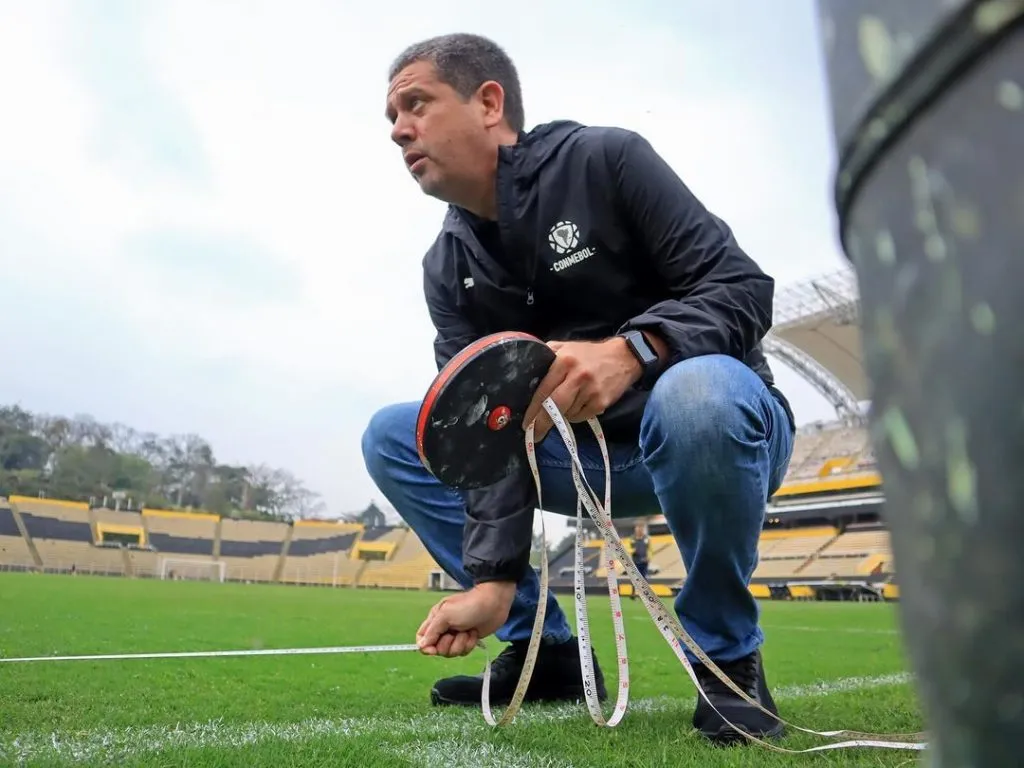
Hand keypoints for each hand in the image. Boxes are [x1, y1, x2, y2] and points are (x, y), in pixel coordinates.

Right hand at [416, 581, 516, 656]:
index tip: (434, 650)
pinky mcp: (468, 639)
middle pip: (437, 648)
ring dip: (461, 644)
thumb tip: (421, 645)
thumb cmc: (469, 605)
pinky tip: (474, 633)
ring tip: (468, 631)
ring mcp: (456, 634)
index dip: (426, 646)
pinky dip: (470, 644)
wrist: (494, 604)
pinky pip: (463, 651)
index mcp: (435, 619)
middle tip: (456, 633)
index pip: (421, 637)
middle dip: (448, 645)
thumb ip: (432, 631)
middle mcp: (444, 628)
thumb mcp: (446, 615)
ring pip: (451, 652)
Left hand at [522, 337, 641, 441]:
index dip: (533, 408)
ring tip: (568, 403)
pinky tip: (581, 403)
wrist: (623, 357)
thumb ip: (547, 355)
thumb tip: (526, 372)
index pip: (544, 389)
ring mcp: (591, 391)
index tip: (526, 422)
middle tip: (534, 433)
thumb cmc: (589, 354)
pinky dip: (576, 415)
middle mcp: (577, 376)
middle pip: (554, 406)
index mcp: (565, 361)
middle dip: (542, 422)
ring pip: (567, 413)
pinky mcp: (601, 402)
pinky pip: (581, 417)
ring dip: (562, 414)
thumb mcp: (566, 347)